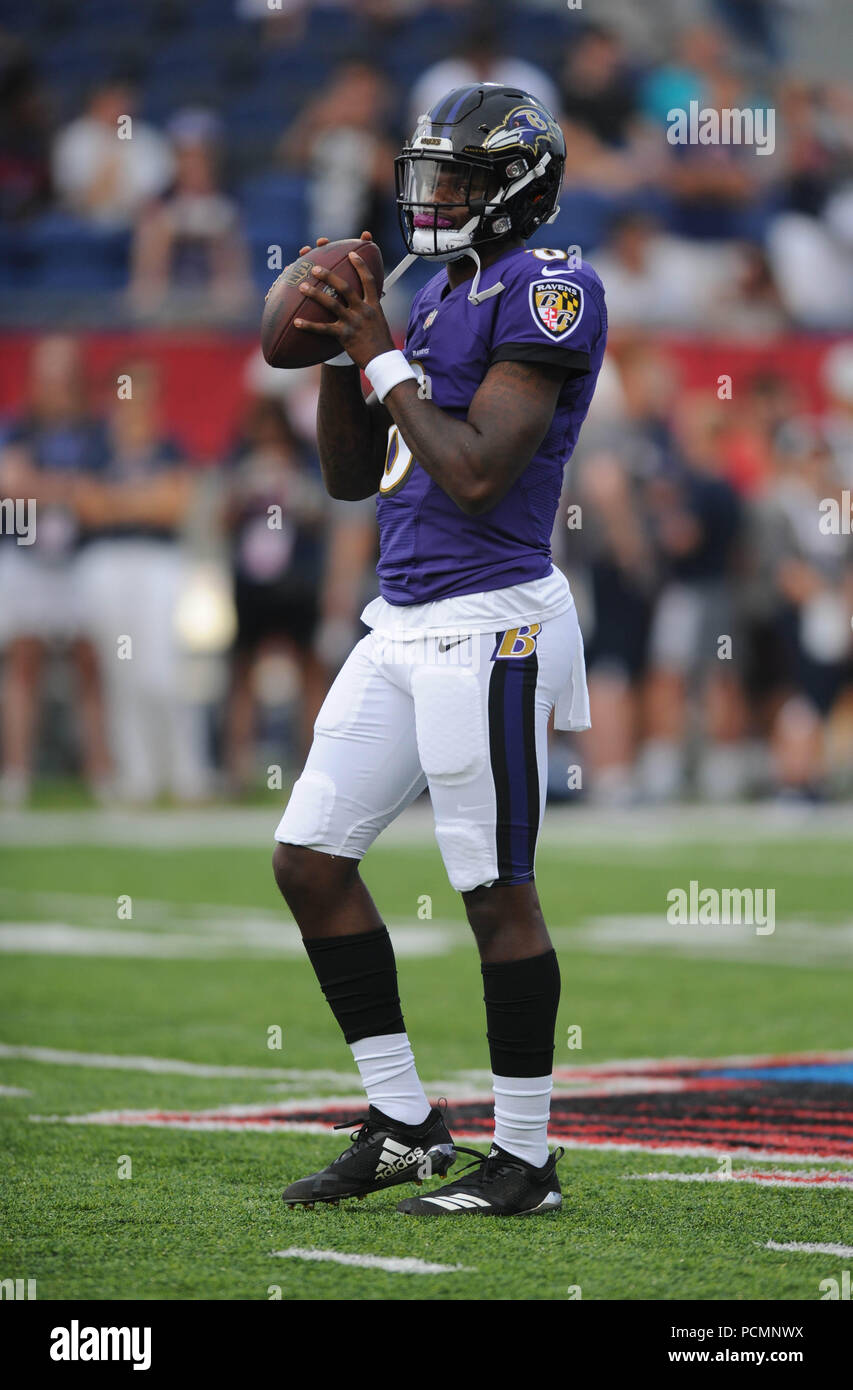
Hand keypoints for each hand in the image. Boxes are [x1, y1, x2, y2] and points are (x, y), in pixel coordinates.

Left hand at [293, 231, 394, 369]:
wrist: (383, 361)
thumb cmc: (380, 342)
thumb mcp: (379, 321)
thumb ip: (370, 308)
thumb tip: (366, 300)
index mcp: (373, 305)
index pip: (368, 280)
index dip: (360, 265)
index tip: (352, 252)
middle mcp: (363, 311)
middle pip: (345, 287)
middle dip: (329, 275)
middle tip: (315, 267)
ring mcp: (353, 323)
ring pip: (332, 304)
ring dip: (316, 294)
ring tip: (302, 286)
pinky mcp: (345, 336)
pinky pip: (323, 329)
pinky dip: (309, 326)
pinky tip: (296, 323)